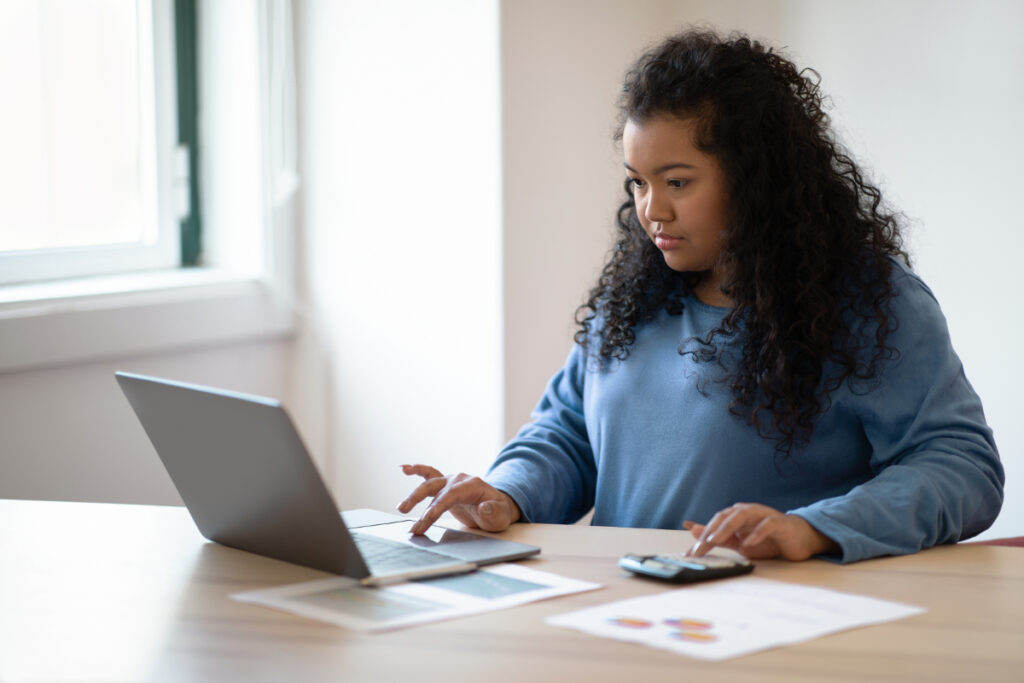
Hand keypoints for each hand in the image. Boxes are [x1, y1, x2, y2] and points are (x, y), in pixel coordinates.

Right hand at [397, 464, 520, 534]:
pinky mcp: (444, 486)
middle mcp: (459, 479)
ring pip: (429, 484)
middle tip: (410, 519)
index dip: (438, 506)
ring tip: (401, 508)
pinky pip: (429, 474)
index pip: (451, 495)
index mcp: (472, 485)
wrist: (497, 507)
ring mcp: (451, 480)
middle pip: (436, 488)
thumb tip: (485, 507)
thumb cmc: (499, 512)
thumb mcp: (501, 516)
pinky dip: (417, 470)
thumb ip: (494, 513)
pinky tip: (403, 468)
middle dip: (420, 502)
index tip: (427, 519)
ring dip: (414, 495)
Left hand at [684, 503, 838, 560]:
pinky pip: (766, 524)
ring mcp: (763, 515)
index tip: (691, 554)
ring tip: (716, 540)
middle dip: (710, 532)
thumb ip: (719, 538)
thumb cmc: (769, 540)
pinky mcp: (779, 522)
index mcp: (736, 516)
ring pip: (742, 515)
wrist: (799, 540)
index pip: (715, 523)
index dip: (702, 537)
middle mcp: (747, 512)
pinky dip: (756, 532)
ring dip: (727, 527)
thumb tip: (694, 531)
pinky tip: (748, 543)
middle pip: (725, 516)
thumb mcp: (741, 542)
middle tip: (700, 547)